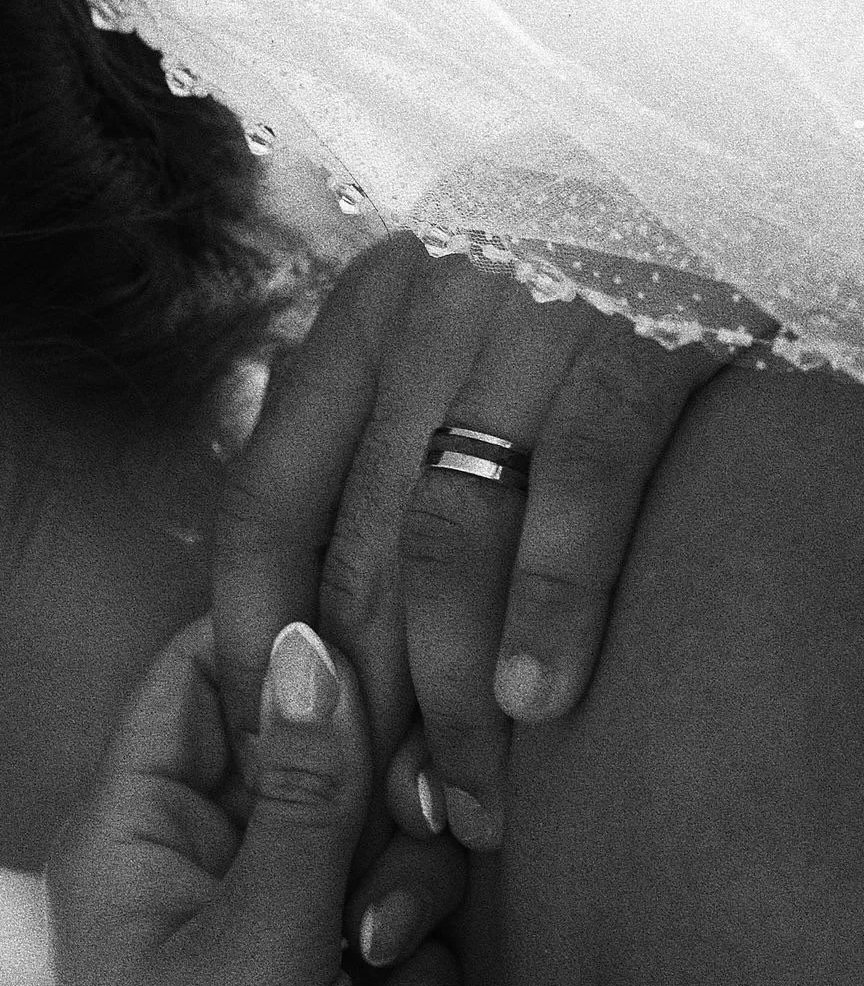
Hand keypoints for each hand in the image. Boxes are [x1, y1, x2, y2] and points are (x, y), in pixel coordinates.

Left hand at [46, 616, 463, 985]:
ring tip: (385, 956)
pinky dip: (402, 952)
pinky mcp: (297, 977)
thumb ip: (302, 793)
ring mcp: (245, 921)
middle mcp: (187, 861)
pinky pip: (371, 912)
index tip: (383, 663)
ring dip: (398, 887)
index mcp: (139, 827)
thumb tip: (312, 641)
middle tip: (404, 837)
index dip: (289, 649)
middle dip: (370, 799)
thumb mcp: (263, 946)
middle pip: (303, 750)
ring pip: (353, 834)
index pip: (203, 670)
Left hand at [214, 234, 775, 849]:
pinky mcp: (638, 337)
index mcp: (359, 319)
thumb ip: (365, 437)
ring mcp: (528, 320)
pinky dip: (553, 599)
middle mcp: (425, 313)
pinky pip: (582, 484)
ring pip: (449, 535)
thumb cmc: (550, 286)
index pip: (266, 500)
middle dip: (360, 704)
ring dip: (447, 689)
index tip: (276, 742)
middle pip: (356, 545)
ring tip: (464, 803)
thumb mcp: (438, 336)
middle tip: (377, 819)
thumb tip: (302, 598)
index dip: (254, 636)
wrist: (690, 166)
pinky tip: (537, 698)